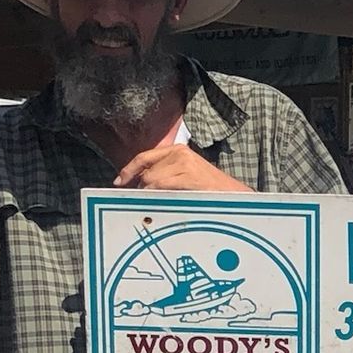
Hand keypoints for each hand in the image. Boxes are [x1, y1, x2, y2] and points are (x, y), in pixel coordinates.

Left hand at [112, 146, 250, 191]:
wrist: (234, 195)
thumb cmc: (210, 189)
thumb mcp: (187, 173)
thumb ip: (166, 172)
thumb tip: (140, 182)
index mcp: (178, 150)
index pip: (144, 157)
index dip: (128, 170)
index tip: (119, 182)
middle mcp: (180, 153)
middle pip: (146, 172)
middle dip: (140, 187)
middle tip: (141, 200)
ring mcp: (185, 164)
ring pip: (151, 180)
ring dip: (149, 194)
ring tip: (156, 203)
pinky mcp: (189, 177)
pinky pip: (161, 186)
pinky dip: (156, 195)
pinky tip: (161, 202)